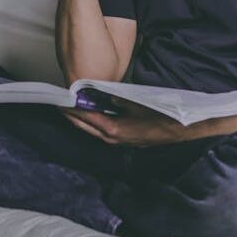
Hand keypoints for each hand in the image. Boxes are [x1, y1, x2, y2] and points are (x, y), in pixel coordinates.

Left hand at [58, 97, 186, 146]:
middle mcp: (112, 138)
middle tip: (61, 104)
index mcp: (113, 129)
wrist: (176, 130)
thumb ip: (118, 99)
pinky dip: (94, 123)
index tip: (61, 100)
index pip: (85, 117)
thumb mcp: (136, 103)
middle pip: (84, 127)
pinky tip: (93, 115)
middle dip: (71, 116)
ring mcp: (117, 141)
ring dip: (82, 120)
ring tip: (73, 108)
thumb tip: (105, 96)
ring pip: (92, 130)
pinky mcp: (123, 140)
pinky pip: (102, 131)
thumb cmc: (159, 117)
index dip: (72, 108)